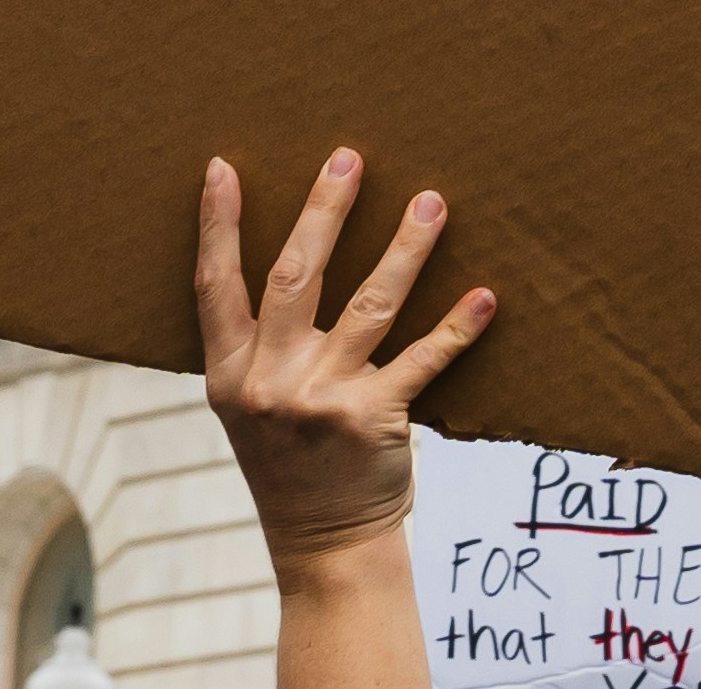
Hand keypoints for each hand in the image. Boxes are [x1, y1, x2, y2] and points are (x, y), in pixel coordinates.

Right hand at [197, 149, 495, 569]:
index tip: (222, 166)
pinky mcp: (375, 419)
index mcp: (230, 374)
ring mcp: (323, 399)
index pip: (216, 286)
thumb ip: (254, 344)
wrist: (322, 544)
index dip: (217, 225)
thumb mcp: (246, 406)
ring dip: (406, 248)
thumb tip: (287, 254)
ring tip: (433, 200)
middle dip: (323, 211)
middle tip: (349, 156)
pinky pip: (423, 359)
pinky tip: (484, 297)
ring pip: (372, 304)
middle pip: (297, 277)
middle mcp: (270, 382)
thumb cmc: (288, 460)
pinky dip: (457, 327)